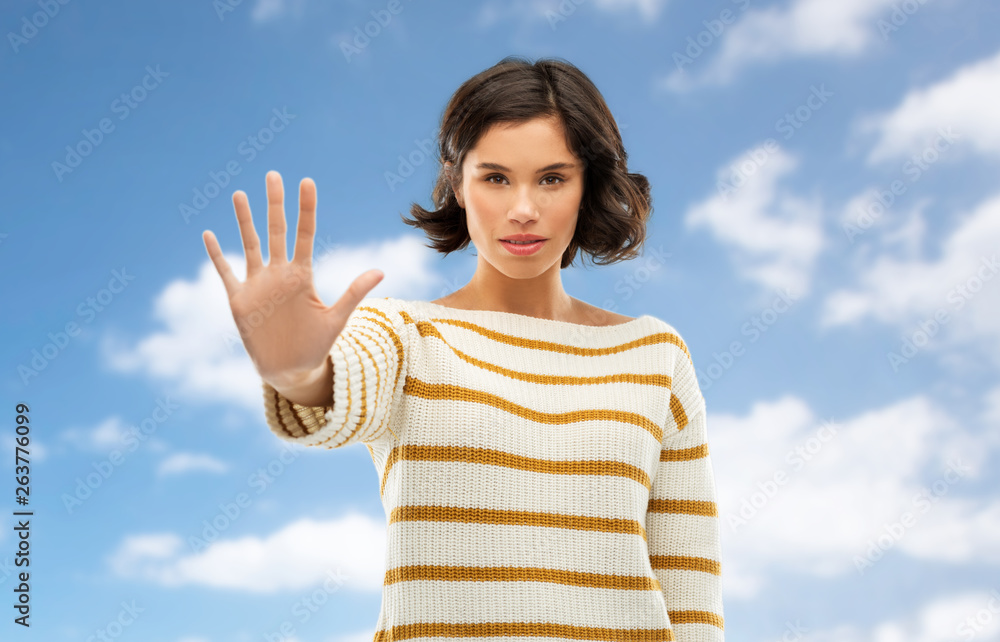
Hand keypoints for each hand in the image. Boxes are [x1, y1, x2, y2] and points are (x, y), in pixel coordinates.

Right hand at [202, 170, 384, 388]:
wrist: (290, 369)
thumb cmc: (315, 345)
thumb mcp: (336, 319)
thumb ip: (354, 292)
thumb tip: (381, 270)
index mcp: (301, 275)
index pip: (304, 234)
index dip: (305, 209)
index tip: (307, 182)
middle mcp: (278, 274)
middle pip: (276, 231)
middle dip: (275, 204)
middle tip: (273, 174)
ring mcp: (258, 285)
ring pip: (249, 245)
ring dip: (244, 220)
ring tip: (239, 193)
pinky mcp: (239, 300)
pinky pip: (225, 272)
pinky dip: (216, 255)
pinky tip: (208, 233)